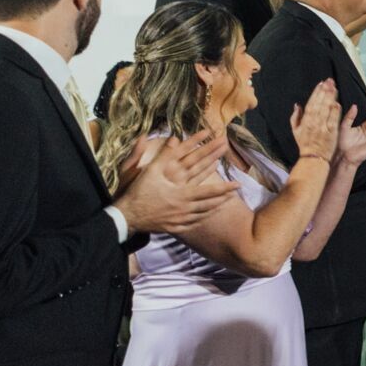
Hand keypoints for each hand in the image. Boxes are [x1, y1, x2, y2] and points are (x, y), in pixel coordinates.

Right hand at [112, 129, 239, 234]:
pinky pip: (194, 223)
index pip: (210, 190)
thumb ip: (165, 154)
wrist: (127, 217)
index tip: (238, 183)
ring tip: (228, 200)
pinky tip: (208, 214)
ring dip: (217, 206)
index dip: (225, 187)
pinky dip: (204, 217)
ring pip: (204, 214)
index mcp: (182, 195)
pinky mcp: (174, 227)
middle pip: (210, 203)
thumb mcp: (151, 171)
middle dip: (225, 195)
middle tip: (238, 190)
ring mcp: (180, 220)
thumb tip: (174, 137)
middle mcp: (184, 209)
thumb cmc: (139, 192)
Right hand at [289, 79, 341, 160]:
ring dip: (331, 97)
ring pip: (327, 109)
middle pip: (319, 103)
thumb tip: (297, 105)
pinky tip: (338, 102)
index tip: (320, 84)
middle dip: (324, 91)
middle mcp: (314, 122)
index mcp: (305, 121)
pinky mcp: (332, 132)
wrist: (313, 159)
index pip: (311, 103)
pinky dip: (335, 111)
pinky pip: (334, 119)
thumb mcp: (295, 131)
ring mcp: (323, 127)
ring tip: (334, 87)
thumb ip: (295, 117)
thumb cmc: (305, 145)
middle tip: (329, 81)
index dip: (316, 93)